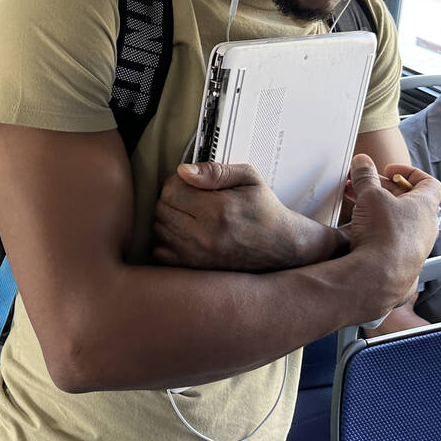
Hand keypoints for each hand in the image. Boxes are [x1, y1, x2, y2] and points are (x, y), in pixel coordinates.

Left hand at [153, 162, 345, 271]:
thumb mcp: (249, 178)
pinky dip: (165, 241)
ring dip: (167, 219)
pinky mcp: (195, 269)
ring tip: (189, 214)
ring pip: (158, 230)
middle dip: (171, 199)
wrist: (282, 246)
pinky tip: (183, 232)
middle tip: (190, 198)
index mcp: (218, 210)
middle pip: (161, 210)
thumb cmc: (265, 210)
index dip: (177, 182)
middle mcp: (206, 236)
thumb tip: (183, 171)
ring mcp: (198, 256)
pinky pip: (160, 252)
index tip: (190, 184)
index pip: (171, 191)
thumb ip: (215, 171)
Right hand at [344, 156, 440, 316]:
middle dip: (386, 189)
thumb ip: (366, 177)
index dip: (410, 173)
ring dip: (379, 208)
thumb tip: (363, 163)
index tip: (391, 169)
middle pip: (410, 199)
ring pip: (398, 218)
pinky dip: (377, 226)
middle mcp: (426, 225)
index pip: (429, 182)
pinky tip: (360, 225)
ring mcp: (415, 244)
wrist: (381, 273)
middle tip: (367, 184)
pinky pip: (391, 236)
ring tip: (357, 203)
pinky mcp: (401, 258)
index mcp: (426, 205)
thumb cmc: (386, 234)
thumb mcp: (371, 195)